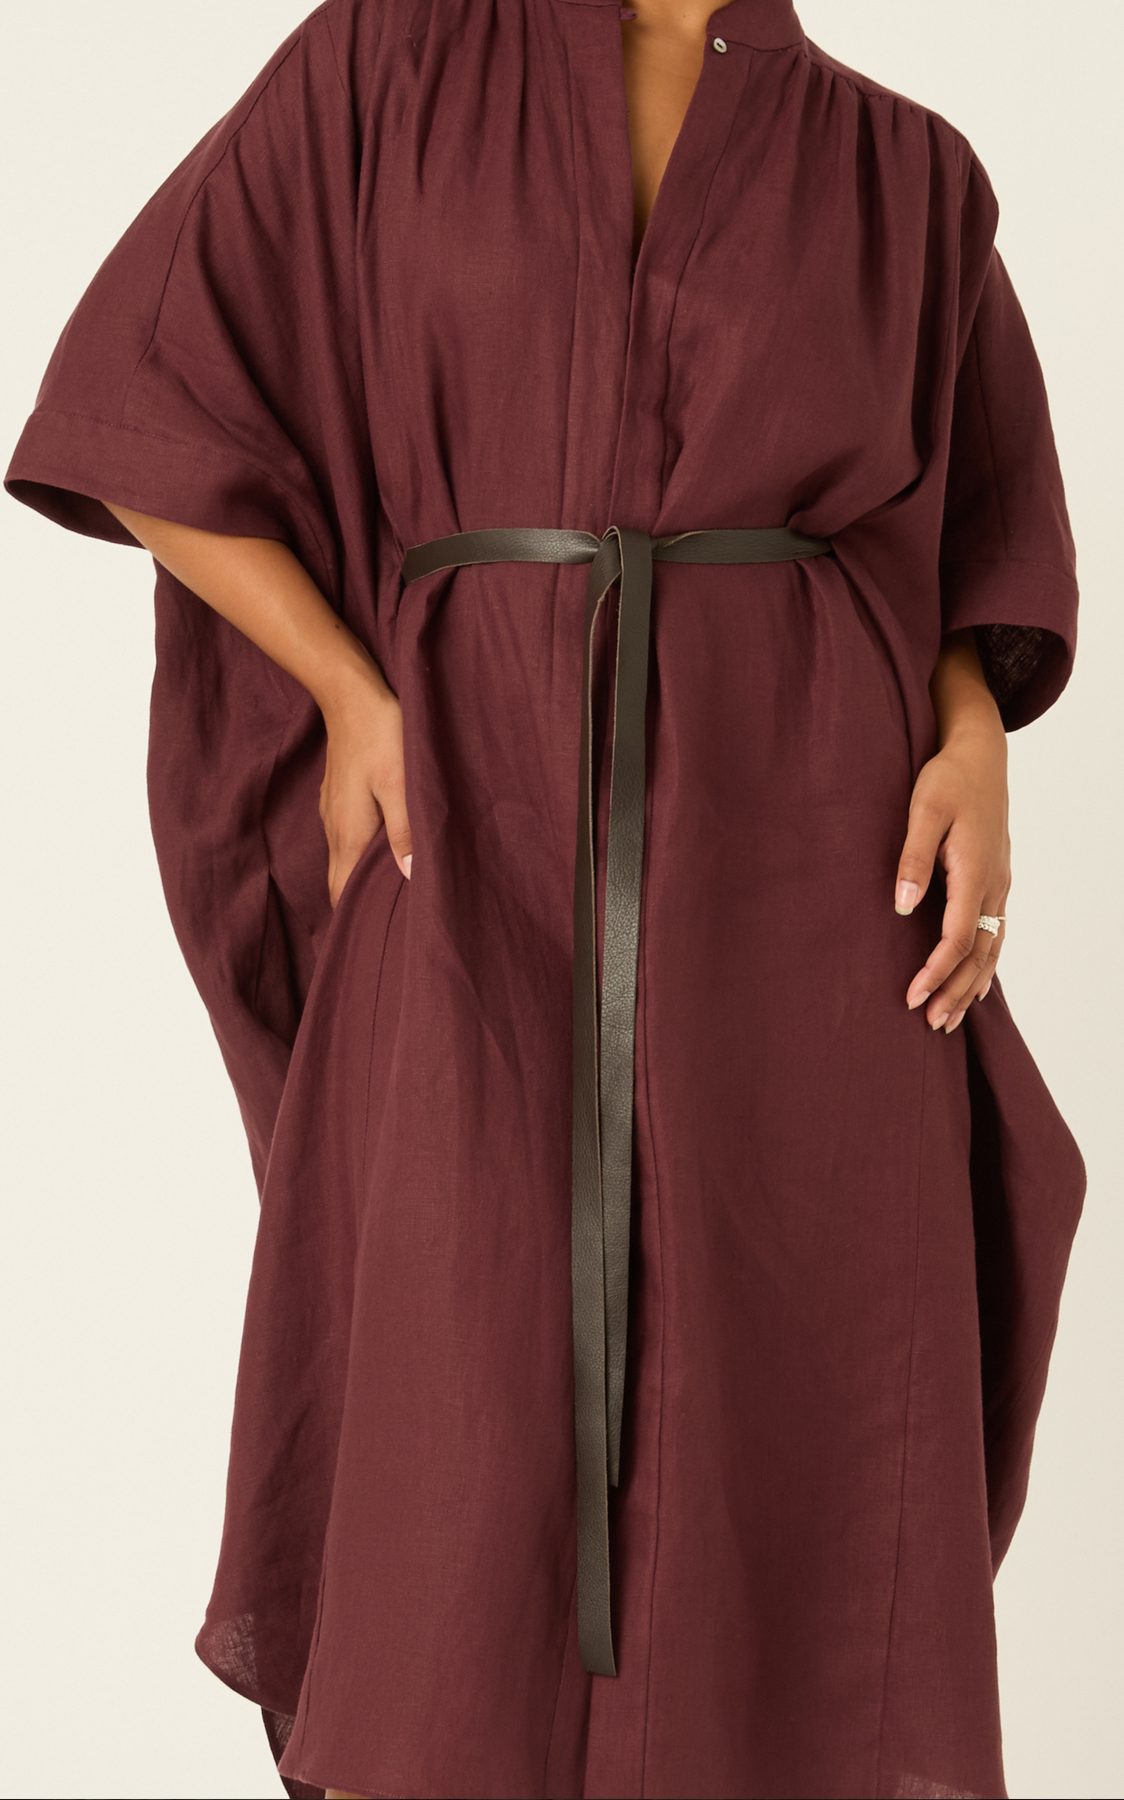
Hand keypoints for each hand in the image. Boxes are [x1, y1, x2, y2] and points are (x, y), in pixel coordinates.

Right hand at [319, 670, 412, 905]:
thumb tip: (410, 877)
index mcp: (349, 834)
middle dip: (357, 905)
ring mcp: (334, 814)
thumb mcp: (401, 785)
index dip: (352, 919)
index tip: (369, 941)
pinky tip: (383, 854)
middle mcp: (335, 830)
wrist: (350, 696)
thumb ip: (405, 832)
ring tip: (388, 896)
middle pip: (340, 882)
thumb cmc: (381, 736)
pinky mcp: (338, 799)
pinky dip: (360, 856)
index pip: (342, 893)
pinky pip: (347, 840)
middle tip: (385, 926)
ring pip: (343, 861)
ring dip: (361, 880)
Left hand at [895, 713, 1009, 1033]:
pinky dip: (988, 965)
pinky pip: (997, 934)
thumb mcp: (923, 809)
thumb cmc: (947, 778)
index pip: (956, 938)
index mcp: (974, 872)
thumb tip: (902, 906)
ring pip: (992, 949)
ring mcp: (1000, 885)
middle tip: (931, 1024)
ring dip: (972, 986)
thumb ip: (912, 856)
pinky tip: (978, 985)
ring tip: (951, 1018)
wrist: (981, 753)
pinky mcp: (997, 880)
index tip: (911, 997)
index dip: (936, 972)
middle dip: (955, 992)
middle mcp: (994, 885)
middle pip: (979, 954)